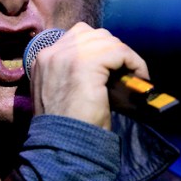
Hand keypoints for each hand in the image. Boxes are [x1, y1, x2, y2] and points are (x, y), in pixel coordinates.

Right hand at [28, 23, 149, 129]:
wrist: (62, 145)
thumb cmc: (64, 128)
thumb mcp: (57, 94)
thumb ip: (68, 75)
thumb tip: (100, 68)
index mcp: (42, 60)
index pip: (75, 38)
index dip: (98, 50)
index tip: (111, 68)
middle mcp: (51, 53)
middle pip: (92, 34)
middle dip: (112, 50)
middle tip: (123, 72)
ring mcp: (67, 55)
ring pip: (108, 41)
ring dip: (124, 57)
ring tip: (133, 75)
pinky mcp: (86, 63)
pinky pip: (120, 52)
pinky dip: (134, 63)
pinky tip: (139, 77)